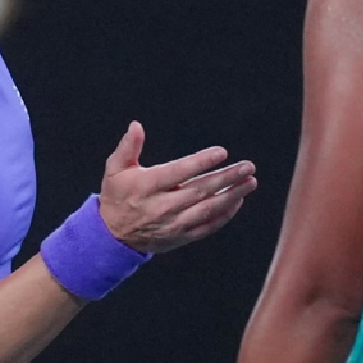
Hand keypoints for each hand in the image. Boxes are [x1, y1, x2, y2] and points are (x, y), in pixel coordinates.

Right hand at [96, 121, 257, 253]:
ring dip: (232, 195)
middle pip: (201, 190)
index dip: (202, 162)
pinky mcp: (180, 236)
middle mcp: (162, 206)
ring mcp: (173, 224)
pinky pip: (207, 227)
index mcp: (147, 186)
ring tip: (250, 182)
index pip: (180, 172)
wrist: (112, 236)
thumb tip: (136, 125)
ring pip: (208, 209)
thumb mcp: (114, 169)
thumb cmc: (117, 196)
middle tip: (248, 166)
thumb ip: (128, 147)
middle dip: (227, 177)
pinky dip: (224, 215)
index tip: (222, 152)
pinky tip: (237, 201)